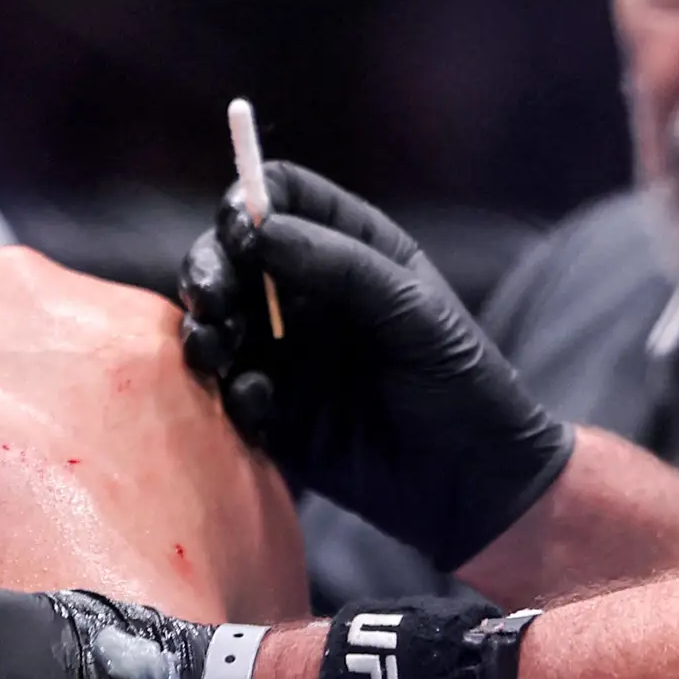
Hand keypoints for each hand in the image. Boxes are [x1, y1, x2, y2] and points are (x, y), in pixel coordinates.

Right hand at [180, 160, 576, 567]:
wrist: (473, 484)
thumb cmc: (462, 382)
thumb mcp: (414, 313)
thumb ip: (342, 266)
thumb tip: (259, 231)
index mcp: (348, 248)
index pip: (280, 194)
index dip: (248, 201)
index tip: (237, 233)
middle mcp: (307, 291)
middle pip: (230, 254)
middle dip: (209, 269)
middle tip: (210, 300)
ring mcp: (285, 349)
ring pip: (217, 320)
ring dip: (205, 329)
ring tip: (217, 352)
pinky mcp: (273, 409)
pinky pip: (228, 389)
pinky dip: (231, 392)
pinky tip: (261, 406)